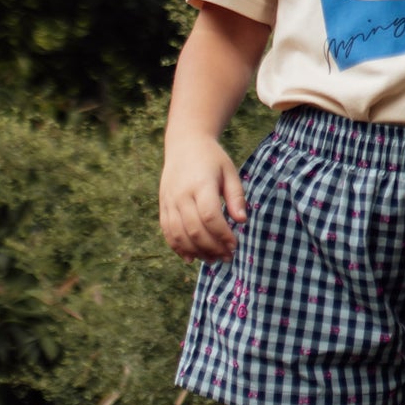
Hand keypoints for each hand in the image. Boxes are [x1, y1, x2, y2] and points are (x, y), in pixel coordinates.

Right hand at [160, 135, 245, 260]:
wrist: (185, 144)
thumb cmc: (212, 159)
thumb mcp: (230, 172)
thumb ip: (236, 197)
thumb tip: (242, 221)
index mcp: (201, 184)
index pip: (210, 216)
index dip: (223, 235)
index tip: (235, 244)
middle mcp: (181, 194)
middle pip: (194, 229)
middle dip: (212, 248)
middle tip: (227, 257)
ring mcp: (169, 201)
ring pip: (179, 235)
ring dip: (196, 252)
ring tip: (212, 259)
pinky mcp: (163, 206)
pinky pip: (167, 232)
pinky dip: (178, 247)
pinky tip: (192, 257)